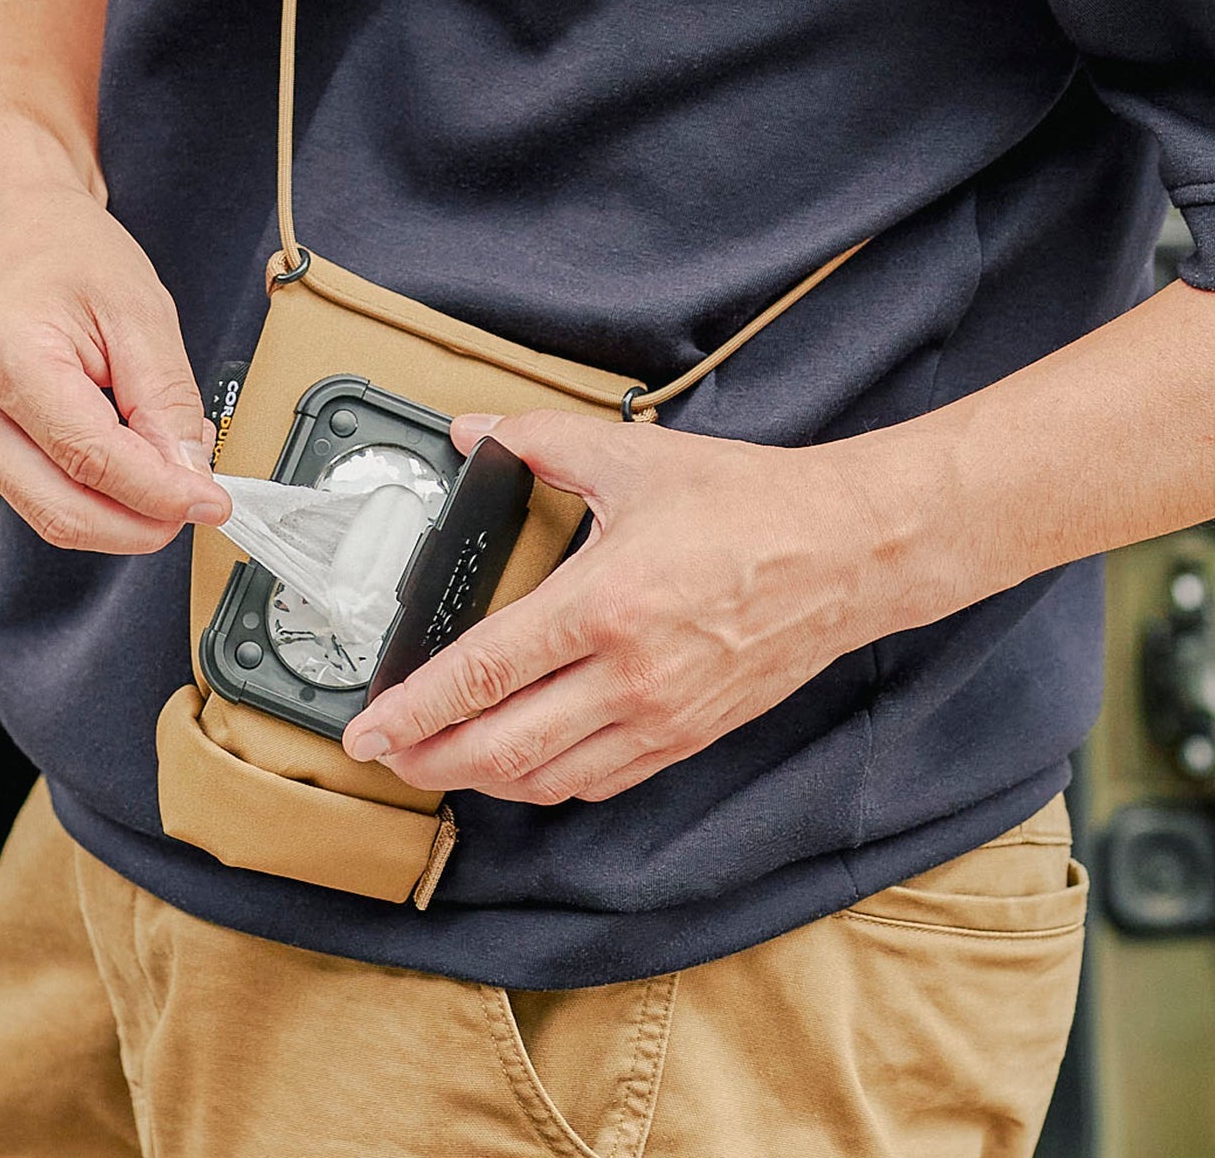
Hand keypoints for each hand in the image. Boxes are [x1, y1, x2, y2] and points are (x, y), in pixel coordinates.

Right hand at [0, 182, 230, 553]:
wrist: (7, 218)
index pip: (92, 461)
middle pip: (63, 510)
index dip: (161, 494)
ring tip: (168, 472)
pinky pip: (38, 493)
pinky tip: (130, 463)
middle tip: (199, 505)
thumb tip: (188, 474)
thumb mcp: (140, 309)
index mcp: (3, 357)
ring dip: (120, 513)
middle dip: (142, 523)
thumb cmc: (63, 247)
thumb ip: (167, 399)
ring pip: (49, 514)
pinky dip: (93, 494)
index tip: (213, 503)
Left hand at [343, 409, 943, 804]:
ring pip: (546, 779)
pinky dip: (546, 782)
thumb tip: (472, 431)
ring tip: (440, 760)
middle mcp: (629, 676)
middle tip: (386, 754)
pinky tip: (524, 763)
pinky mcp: (689, 737)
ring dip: (481, 780)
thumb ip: (541, 441)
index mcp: (605, 605)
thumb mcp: (634, 457)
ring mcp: (661, 717)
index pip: (483, 673)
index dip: (414, 707)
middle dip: (428, 760)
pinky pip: (599, 782)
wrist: (848, 551)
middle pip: (501, 748)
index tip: (366, 728)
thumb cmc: (749, 504)